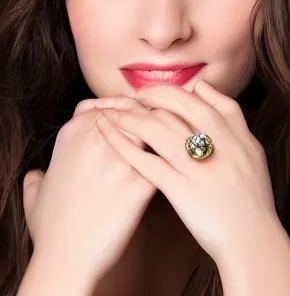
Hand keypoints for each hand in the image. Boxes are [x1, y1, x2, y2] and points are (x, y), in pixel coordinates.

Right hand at [22, 97, 157, 284]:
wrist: (67, 257)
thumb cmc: (52, 226)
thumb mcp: (36, 190)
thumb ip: (40, 174)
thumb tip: (38, 174)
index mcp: (74, 132)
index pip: (108, 104)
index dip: (125, 107)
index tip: (135, 114)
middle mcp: (98, 138)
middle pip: (135, 110)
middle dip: (150, 113)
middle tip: (160, 121)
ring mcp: (122, 158)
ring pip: (155, 126)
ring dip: (166, 129)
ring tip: (171, 136)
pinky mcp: (143, 180)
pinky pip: (167, 156)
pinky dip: (175, 155)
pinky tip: (179, 159)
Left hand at [95, 80, 280, 265]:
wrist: (252, 239)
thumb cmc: (252, 197)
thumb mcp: (252, 151)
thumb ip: (233, 119)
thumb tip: (205, 90)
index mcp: (236, 134)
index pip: (206, 98)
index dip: (178, 90)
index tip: (160, 91)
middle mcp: (219, 144)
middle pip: (181, 105)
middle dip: (153, 95)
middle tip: (135, 95)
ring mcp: (200, 166)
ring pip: (160, 129)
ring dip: (131, 116)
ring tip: (112, 111)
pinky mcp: (182, 190)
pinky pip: (149, 162)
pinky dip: (126, 146)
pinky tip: (110, 138)